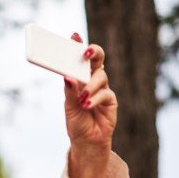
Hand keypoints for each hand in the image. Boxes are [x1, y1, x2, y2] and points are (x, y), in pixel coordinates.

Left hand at [64, 33, 116, 160]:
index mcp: (80, 79)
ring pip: (100, 77)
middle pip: (97, 60)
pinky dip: (95, 99)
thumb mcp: (69, 106)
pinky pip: (105, 94)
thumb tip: (67, 76)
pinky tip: (86, 105)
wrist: (86, 141)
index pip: (80, 59)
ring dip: (89, 86)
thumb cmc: (76, 121)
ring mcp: (103, 89)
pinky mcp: (111, 100)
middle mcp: (92, 81)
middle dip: (93, 53)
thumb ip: (70, 90)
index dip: (79, 45)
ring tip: (81, 98)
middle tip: (85, 52)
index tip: (74, 36)